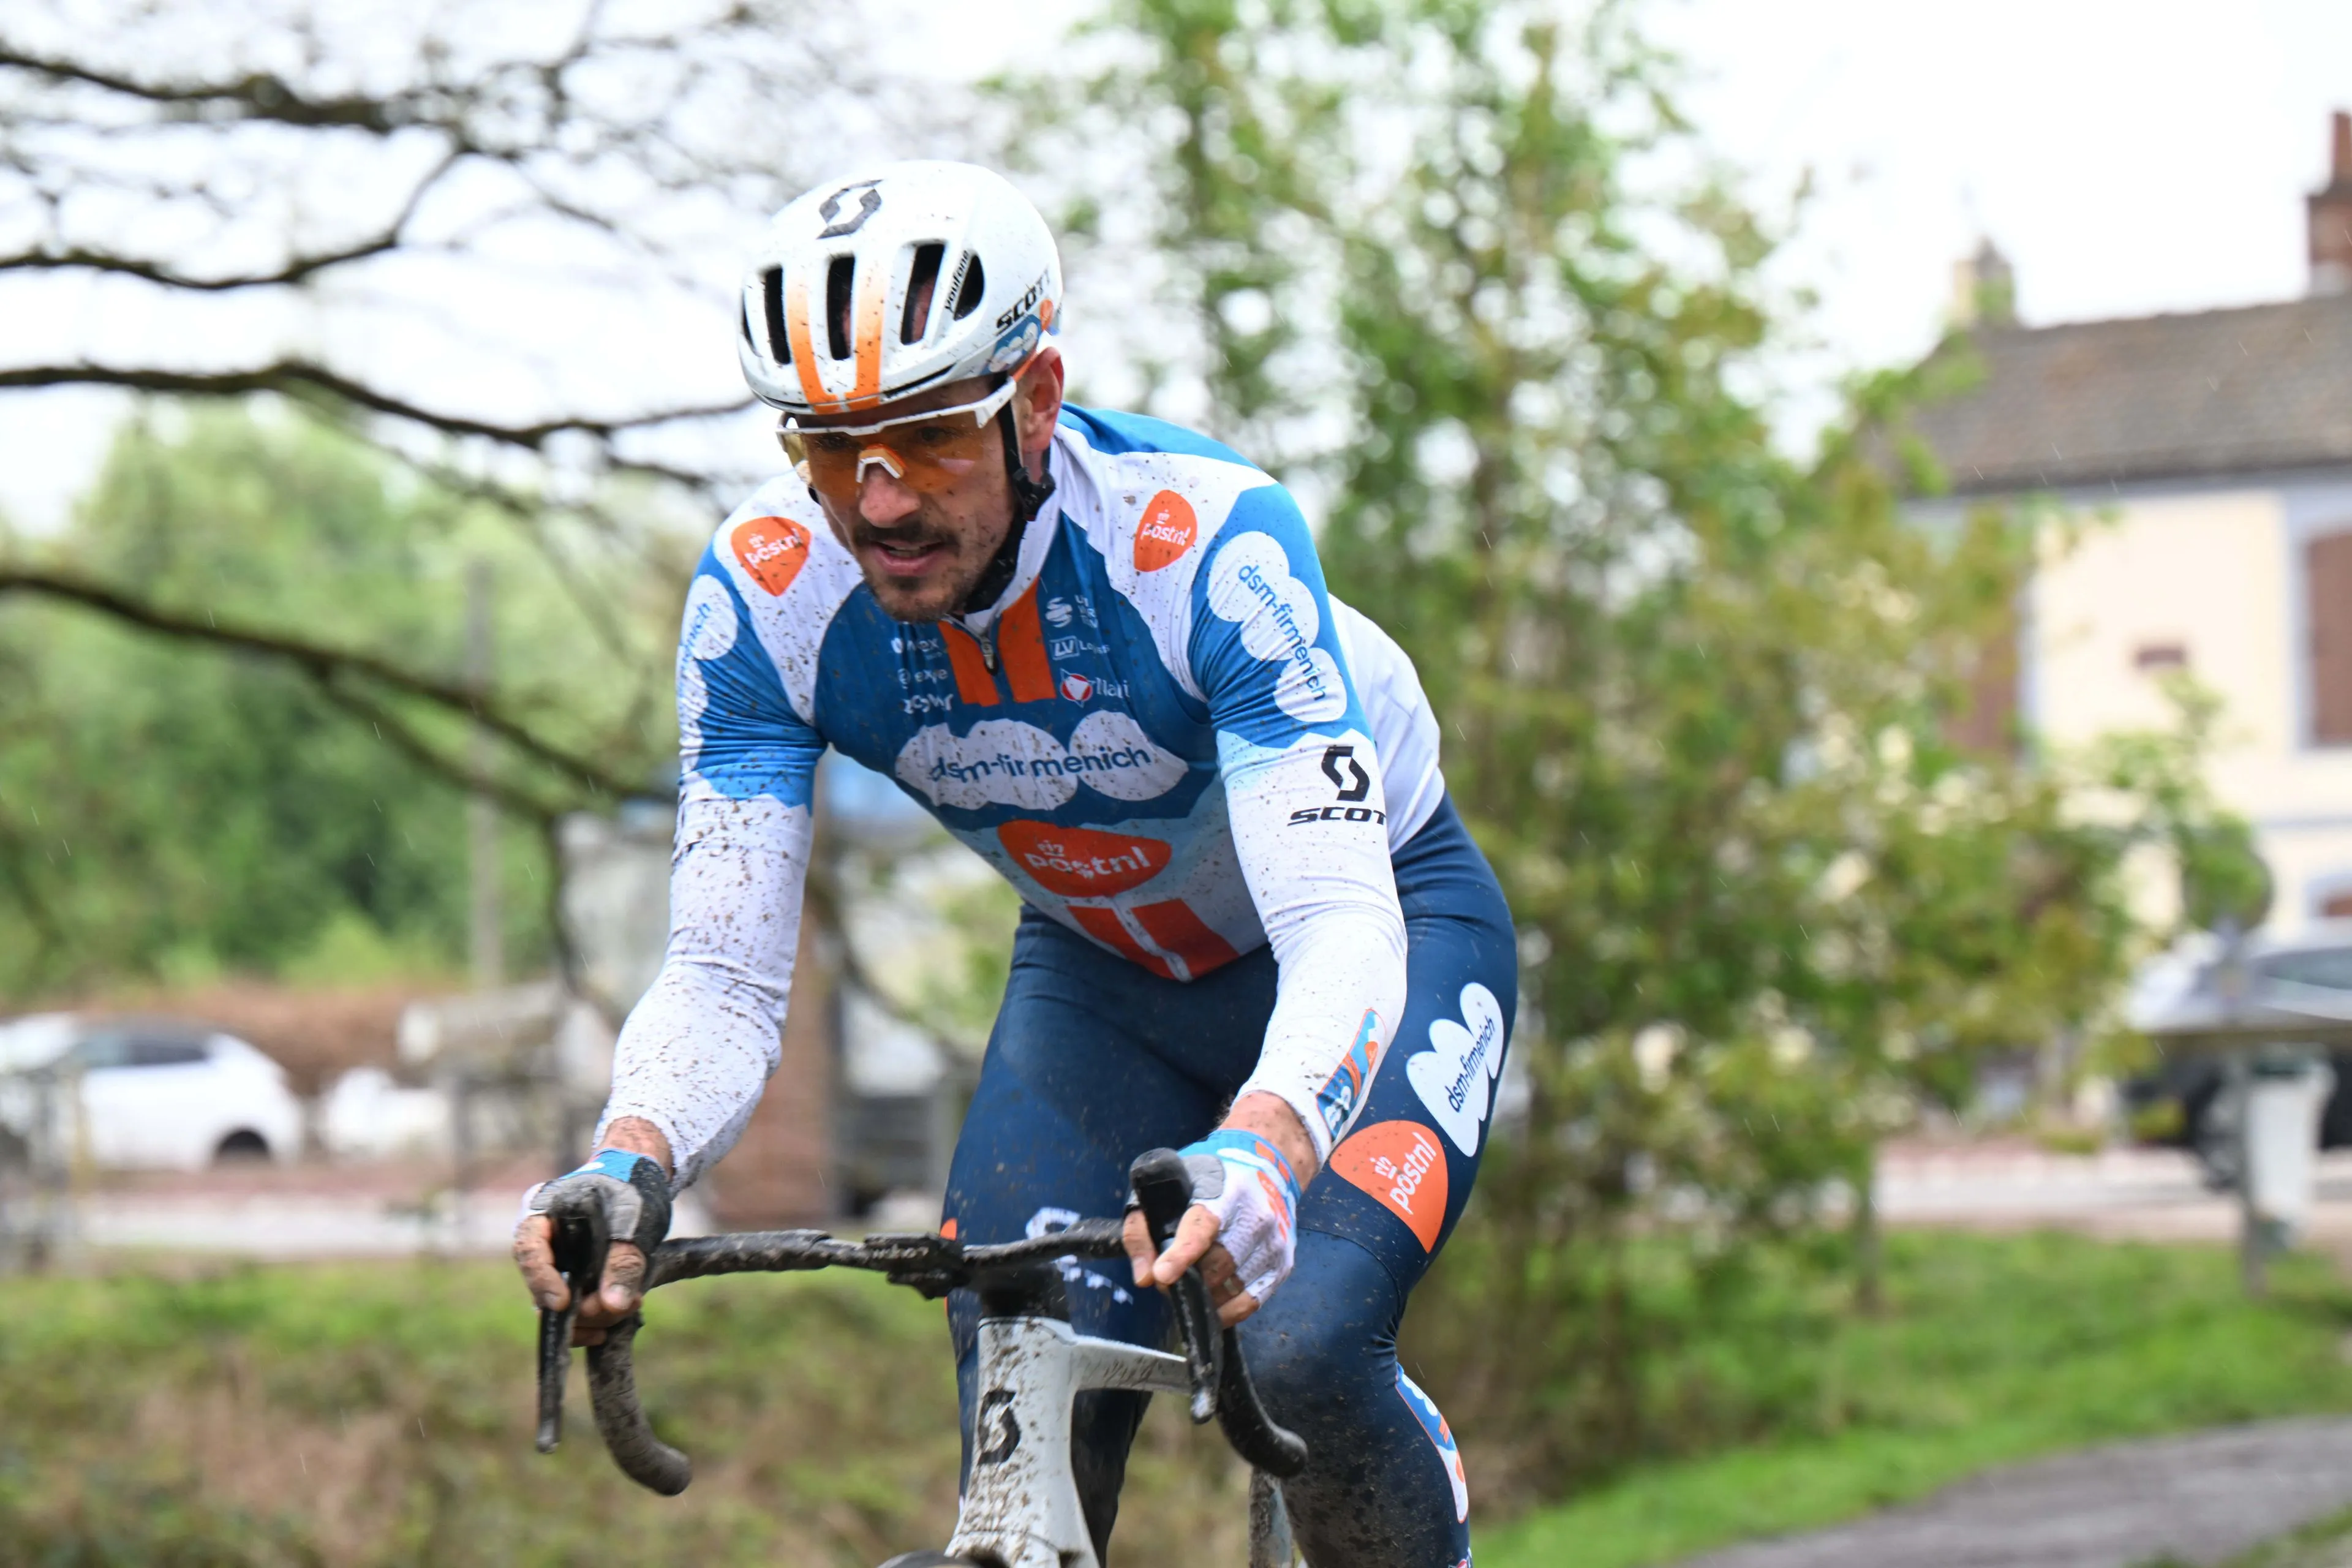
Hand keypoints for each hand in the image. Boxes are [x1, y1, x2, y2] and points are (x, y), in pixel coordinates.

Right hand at [513, 1118, 671, 1346]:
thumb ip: (624, 1260)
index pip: (528, 1249)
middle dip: (581, 1308)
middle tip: (619, 1307)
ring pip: (561, 1307)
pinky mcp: (574, 1280)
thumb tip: (613, 1306)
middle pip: (543, 1288)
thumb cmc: (631, 1187)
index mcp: (542, 1212)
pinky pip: (574, 1310)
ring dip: (594, 1316)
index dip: (541, 1280)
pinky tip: (619, 1319)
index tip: (563, 1304)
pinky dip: (596, 1320)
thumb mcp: (632, 1218)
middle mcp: (542, 1242)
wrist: (641, 1178)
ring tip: (633, 1304)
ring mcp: (556, 1263)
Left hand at [1124, 1096, 1312, 1326]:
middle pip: (1215, 1265)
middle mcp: (1256, 1217)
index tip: (1162, 1275)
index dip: (1181, 1253)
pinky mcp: (1283, 1265)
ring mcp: (1274, 1243)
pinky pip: (1249, 1303)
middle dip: (1186, 1279)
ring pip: (1230, 1288)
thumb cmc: (1210, 1179)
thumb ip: (1143, 1227)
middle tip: (1167, 1276)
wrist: (1269, 1167)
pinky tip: (1210, 1305)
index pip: (1203, 1226)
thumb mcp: (1168, 1186)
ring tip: (1189, 1283)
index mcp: (1226, 1190)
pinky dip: (1225, 1311)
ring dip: (1203, 1296)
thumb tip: (1146, 1277)